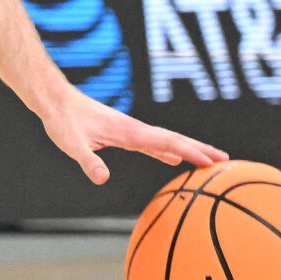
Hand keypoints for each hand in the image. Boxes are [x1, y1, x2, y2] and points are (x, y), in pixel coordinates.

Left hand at [38, 86, 224, 185]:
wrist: (55, 101)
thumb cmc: (63, 122)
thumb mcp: (72, 145)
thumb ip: (88, 161)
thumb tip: (102, 178)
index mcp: (128, 132)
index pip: (166, 142)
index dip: (190, 152)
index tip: (210, 161)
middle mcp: (134, 129)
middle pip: (174, 139)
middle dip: (200, 149)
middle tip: (225, 160)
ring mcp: (130, 131)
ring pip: (166, 141)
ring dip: (188, 149)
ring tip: (208, 160)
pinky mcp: (122, 133)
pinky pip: (152, 144)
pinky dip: (166, 151)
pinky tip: (172, 160)